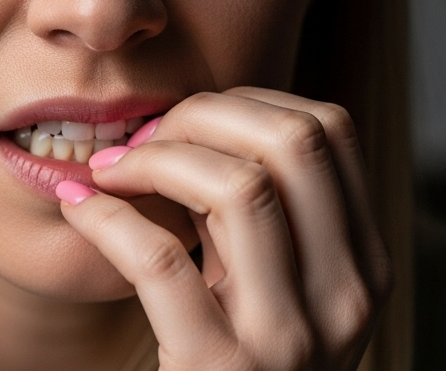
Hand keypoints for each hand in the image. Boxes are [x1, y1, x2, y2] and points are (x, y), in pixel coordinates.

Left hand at [57, 88, 393, 370]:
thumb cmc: (240, 363)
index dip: (250, 102)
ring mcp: (289, 340)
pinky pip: (161, 260)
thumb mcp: (280, 287)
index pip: (331, 131)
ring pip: (239, 188)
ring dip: (156, 157)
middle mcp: (345, 299)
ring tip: (111, 169)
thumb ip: (270, 216)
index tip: (190, 117)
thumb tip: (206, 117)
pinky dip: (107, 219)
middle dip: (204, 116)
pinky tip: (81, 207)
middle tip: (146, 134)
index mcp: (364, 266)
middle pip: (294, 144)